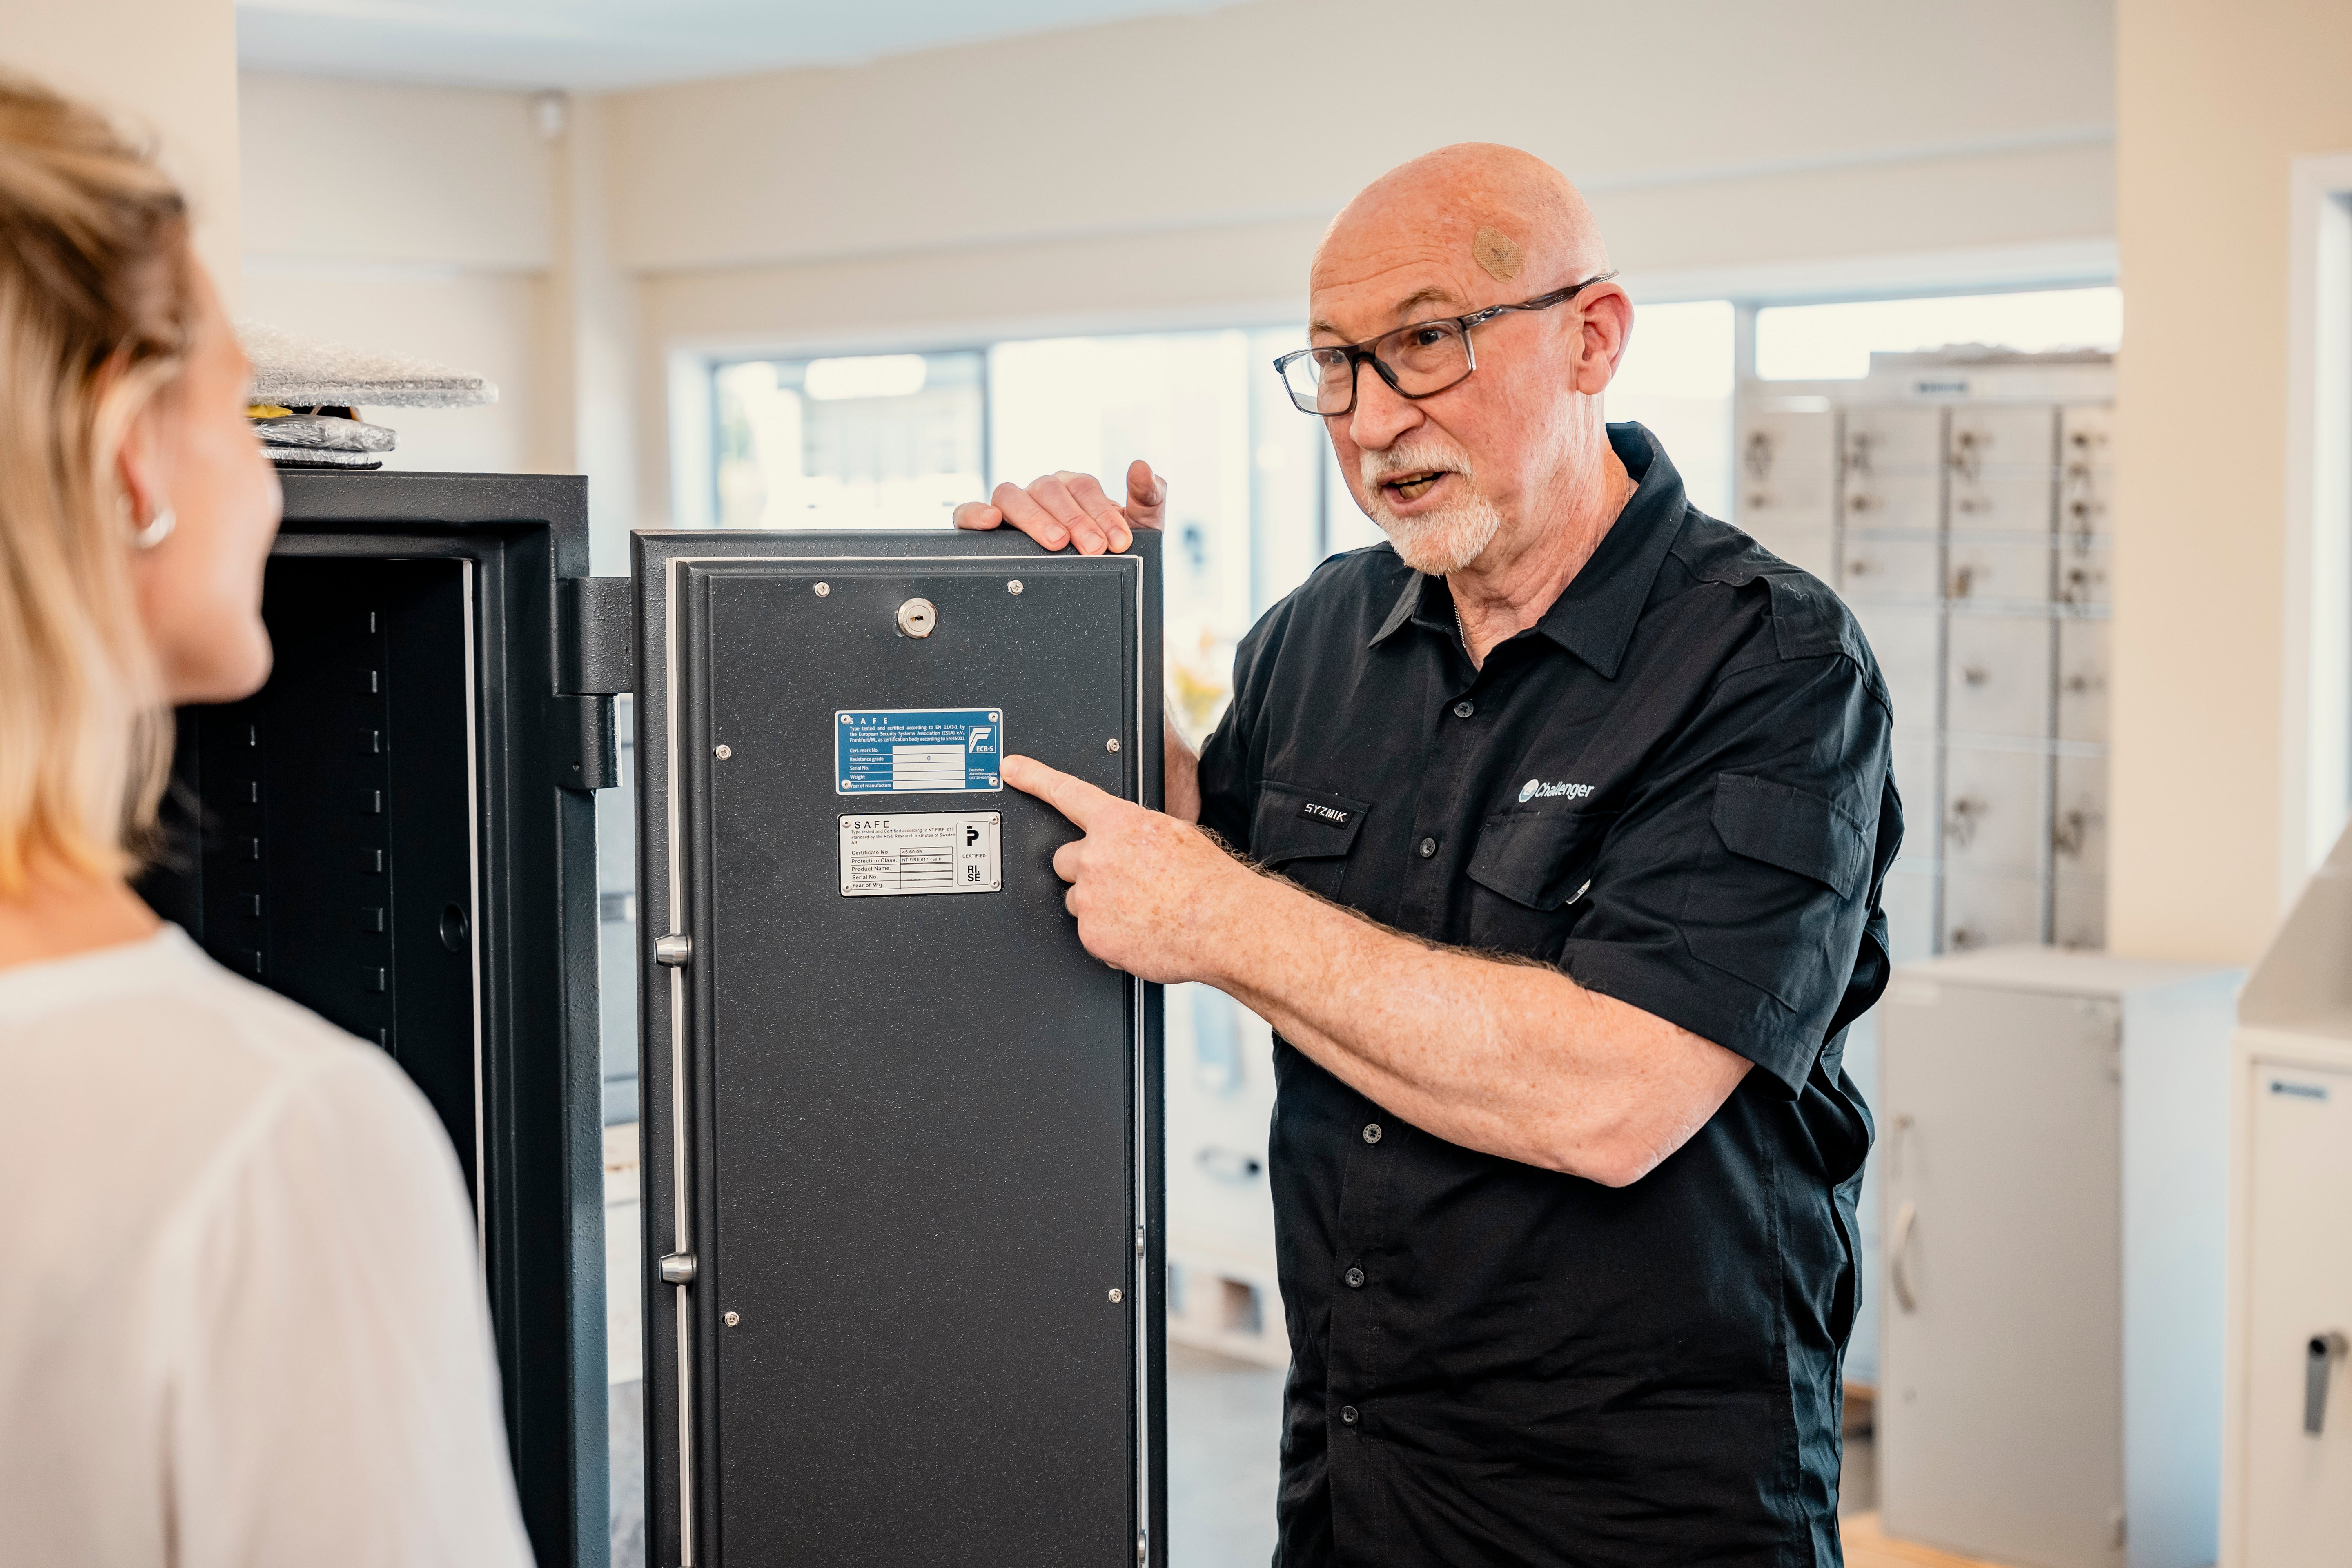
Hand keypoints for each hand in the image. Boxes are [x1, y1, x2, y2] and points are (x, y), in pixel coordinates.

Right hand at [952, 459, 1165, 554]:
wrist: (1094, 582)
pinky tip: (990, 521)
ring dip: (1034, 517)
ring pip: (1012, 495)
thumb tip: (1142, 466)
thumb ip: (1149, 496)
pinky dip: (975, 513)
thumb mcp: (1140, 528)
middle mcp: (1042, 492)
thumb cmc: (1112, 550)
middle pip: (1049, 490)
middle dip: (1075, 520)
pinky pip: (969, 513)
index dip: (1102, 512)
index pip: (1084, 487)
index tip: (1119, 541)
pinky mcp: (985, 528)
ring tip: (1056, 542)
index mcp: (1074, 486)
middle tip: (1094, 548)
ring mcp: (1013, 508)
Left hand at [1003, 753, 1252, 982]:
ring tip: (1139, 912)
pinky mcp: (1092, 935)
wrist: (1224, 923)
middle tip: (1120, 883)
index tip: (1011, 768)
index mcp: (1118, 823)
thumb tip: (1127, 843)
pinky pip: (1090, 935)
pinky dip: (1110, 937)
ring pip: (1077, 900)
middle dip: (1085, 871)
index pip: (1066, 792)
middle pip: (1065, 860)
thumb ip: (1136, 834)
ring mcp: (1091, 897)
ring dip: (1098, 905)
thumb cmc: (1209, 881)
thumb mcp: (1174, 835)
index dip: (1033, 777)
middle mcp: (1097, 856)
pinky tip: (1140, 933)